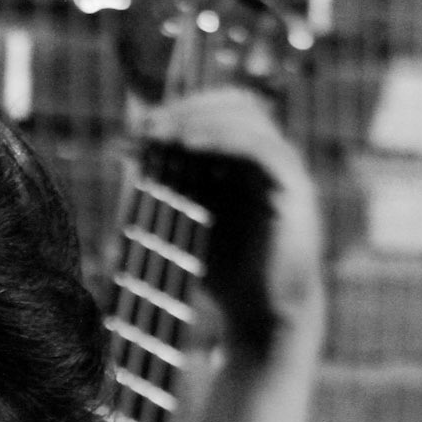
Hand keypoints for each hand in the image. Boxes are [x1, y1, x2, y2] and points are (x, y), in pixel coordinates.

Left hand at [128, 85, 322, 355]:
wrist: (263, 317)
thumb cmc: (226, 276)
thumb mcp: (187, 220)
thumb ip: (167, 184)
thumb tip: (128, 150)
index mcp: (248, 161)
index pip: (218, 112)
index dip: (180, 111)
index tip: (138, 129)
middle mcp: (270, 157)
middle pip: (233, 104)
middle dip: (186, 108)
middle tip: (146, 126)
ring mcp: (285, 169)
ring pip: (247, 117)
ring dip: (198, 118)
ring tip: (160, 132)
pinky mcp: (293, 186)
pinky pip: (259, 147)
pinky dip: (222, 137)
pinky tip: (188, 143)